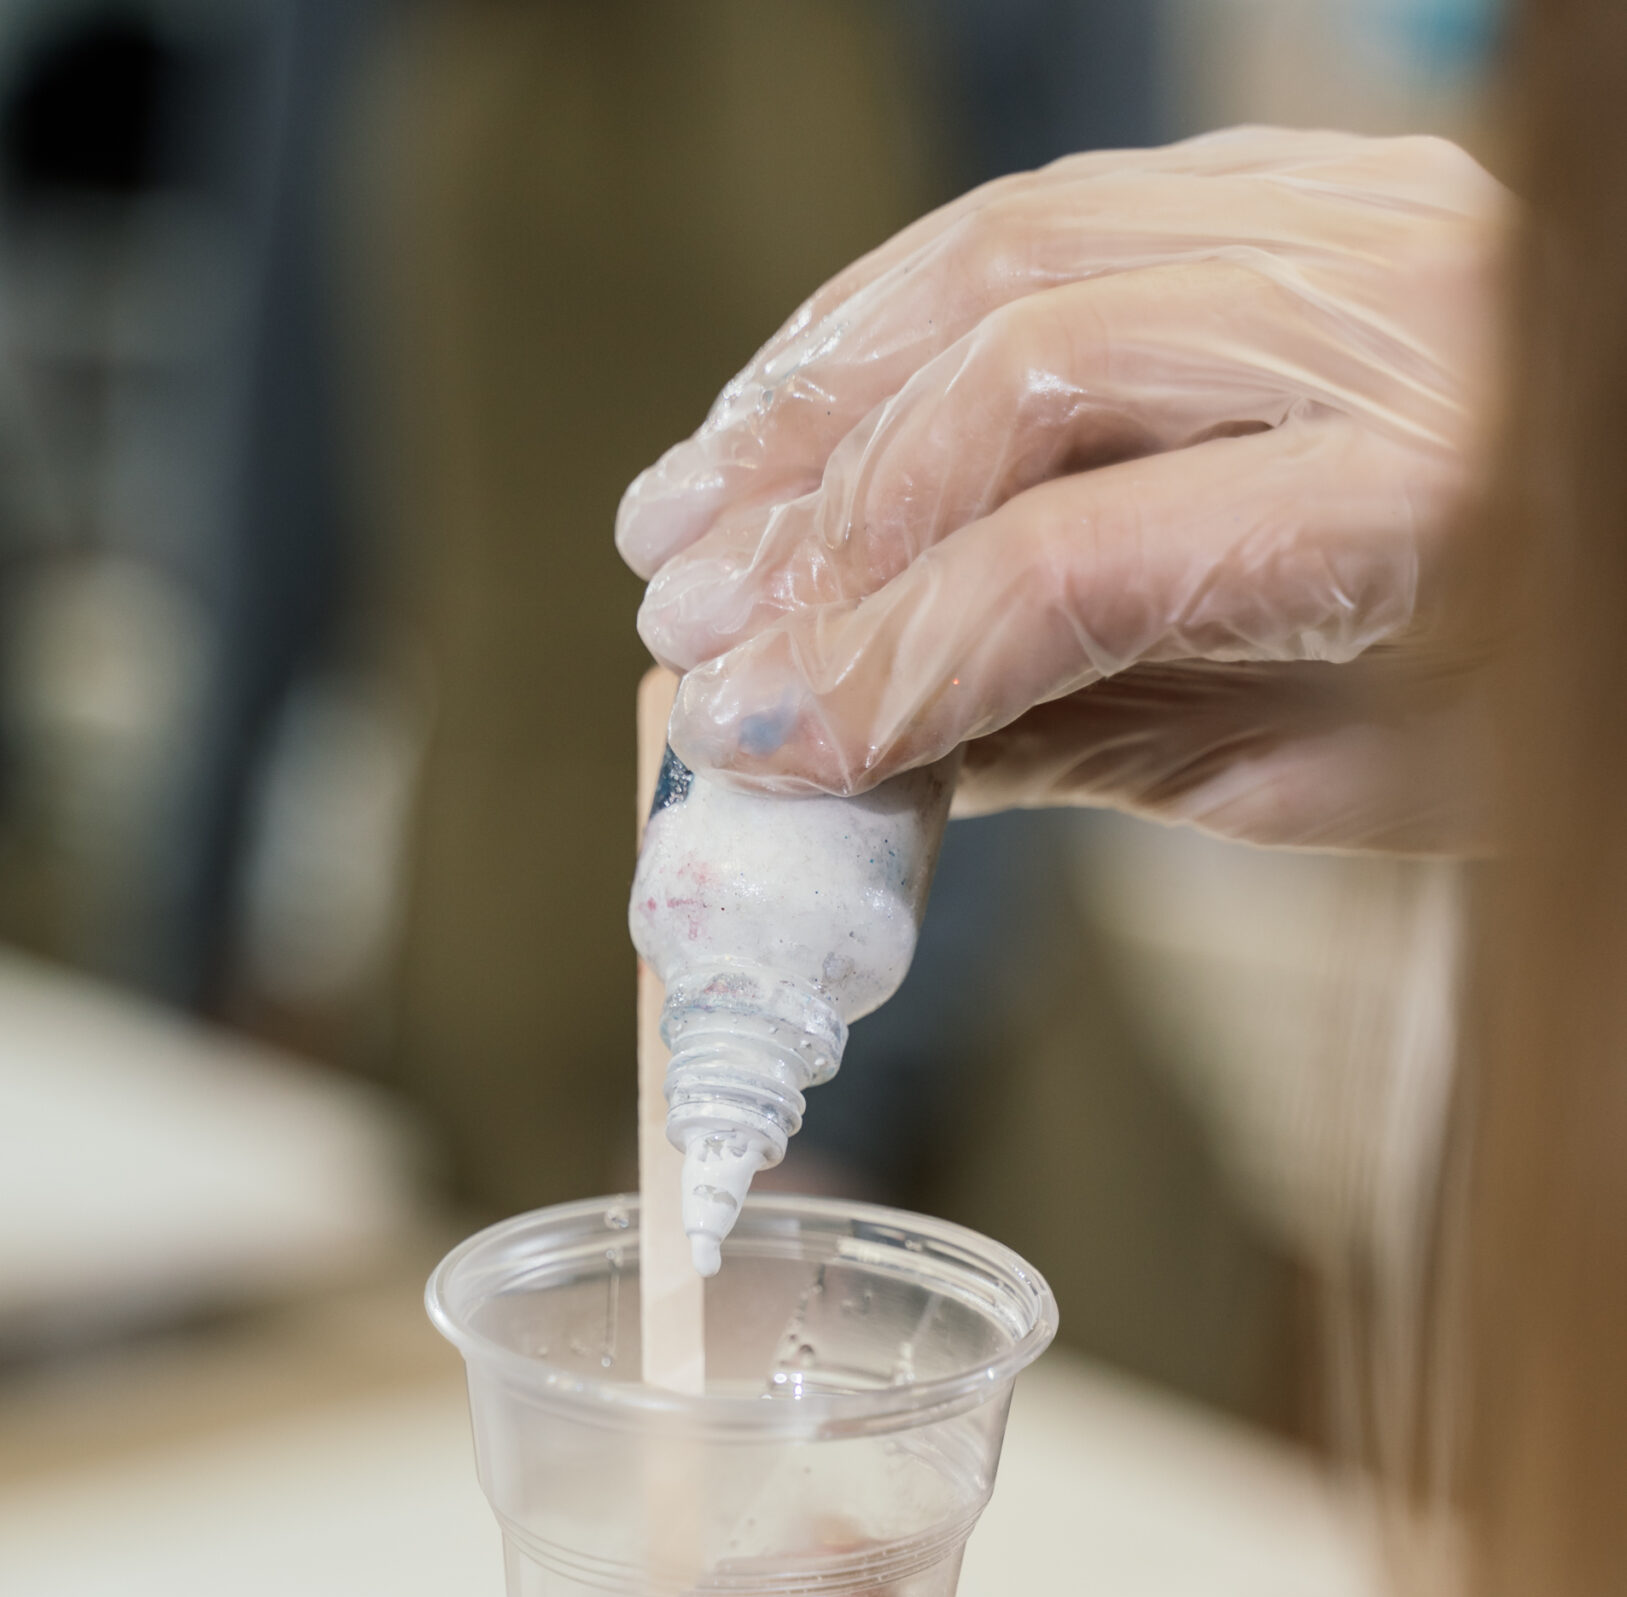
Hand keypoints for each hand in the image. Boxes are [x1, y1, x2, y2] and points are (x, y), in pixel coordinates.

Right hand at [617, 130, 1507, 852]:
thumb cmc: (1552, 692)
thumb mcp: (1356, 778)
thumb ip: (1121, 741)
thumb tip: (885, 744)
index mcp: (1430, 511)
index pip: (1074, 569)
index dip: (882, 663)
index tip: (759, 741)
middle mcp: (1395, 323)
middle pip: (1018, 374)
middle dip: (818, 517)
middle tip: (689, 624)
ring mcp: (1358, 221)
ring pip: (1017, 249)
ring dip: (824, 385)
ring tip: (694, 506)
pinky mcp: (1318, 184)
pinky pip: (1072, 207)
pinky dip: (911, 297)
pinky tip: (816, 388)